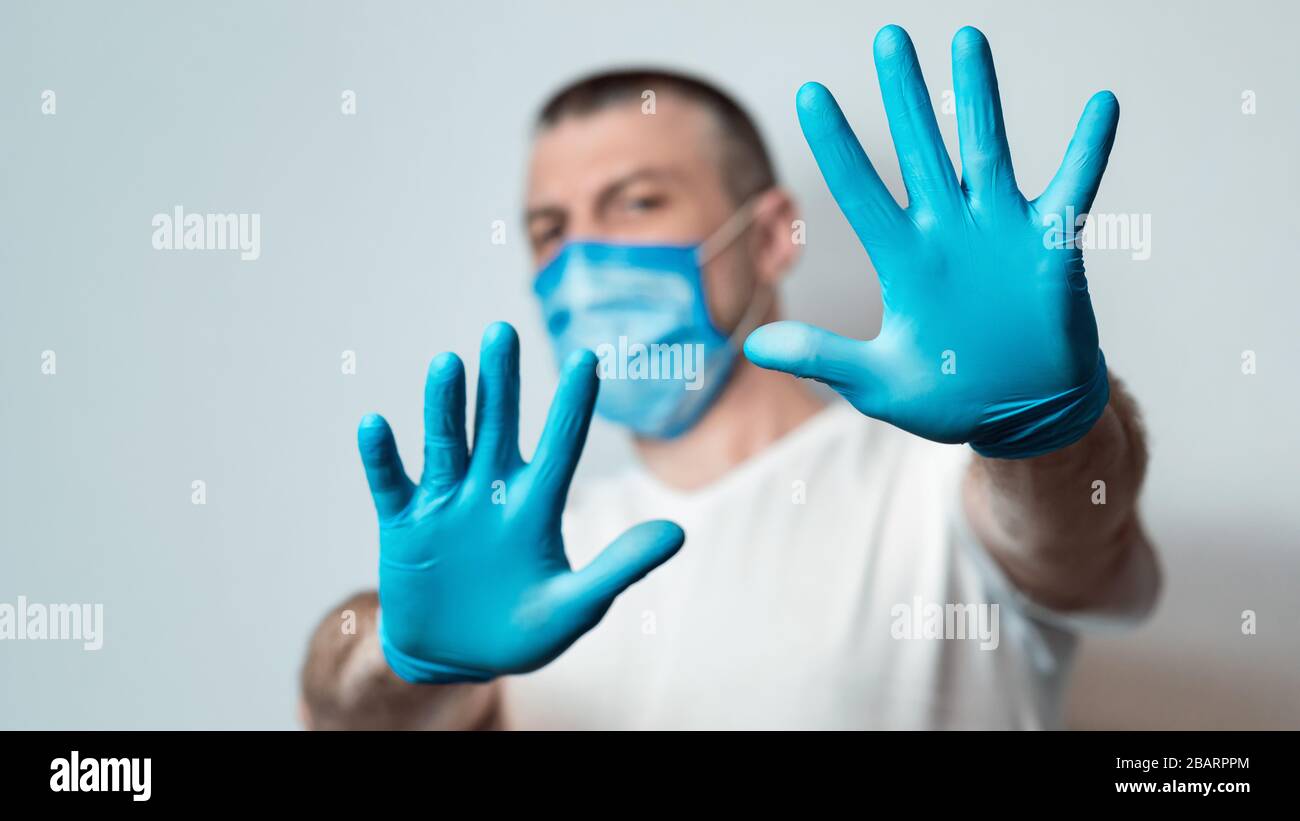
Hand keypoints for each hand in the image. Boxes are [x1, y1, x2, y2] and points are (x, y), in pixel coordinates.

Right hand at [358, 322, 684, 683]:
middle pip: (496, 426)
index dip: (572, 404)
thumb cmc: (521, 632)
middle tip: (503, 331)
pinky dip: (381, 457)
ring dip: (444, 406)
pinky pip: (390, 484)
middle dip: (499, 382)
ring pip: (445, 443)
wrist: (454, 660)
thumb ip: (621, 568)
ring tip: (447, 363)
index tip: (588, 358)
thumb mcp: (576, 605)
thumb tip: (678, 534)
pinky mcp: (404, 524)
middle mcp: (490, 491)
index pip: (560, 444)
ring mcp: (445, 504)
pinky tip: (375, 423)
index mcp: (535, 505)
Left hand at [745, 25, 1115, 457]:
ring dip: (979, 97)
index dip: (837, 145)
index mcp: (905, 261)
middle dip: (905, 96)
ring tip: (967, 38)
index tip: (811, 94)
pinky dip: (1088, 149)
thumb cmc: (952, 396)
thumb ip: (822, 358)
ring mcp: (1000, 232)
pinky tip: (1101, 103)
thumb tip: (754, 347)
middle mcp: (949, 232)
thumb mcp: (879, 383)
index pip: (861, 191)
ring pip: (987, 150)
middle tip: (888, 37)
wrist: (1024, 411)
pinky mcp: (1052, 244)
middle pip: (921, 151)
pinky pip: (1074, 186)